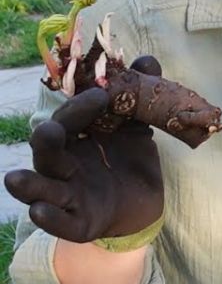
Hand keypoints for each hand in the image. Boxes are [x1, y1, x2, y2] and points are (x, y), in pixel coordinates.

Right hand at [3, 56, 164, 242]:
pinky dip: (49, 218)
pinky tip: (40, 211)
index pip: (68, 118)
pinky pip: (59, 222)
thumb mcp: (137, 127)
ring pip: (40, 187)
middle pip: (47, 149)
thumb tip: (145, 60)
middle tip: (52, 130)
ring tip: (14, 179)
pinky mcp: (77, 221)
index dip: (78, 106)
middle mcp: (63, 164)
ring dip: (27, 184)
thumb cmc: (129, 158)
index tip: (101, 94)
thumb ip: (140, 93)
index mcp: (75, 138)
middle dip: (47, 139)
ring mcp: (66, 193)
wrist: (143, 203)